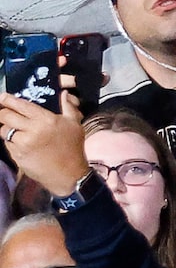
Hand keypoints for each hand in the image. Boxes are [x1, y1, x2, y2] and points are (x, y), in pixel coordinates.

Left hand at [0, 76, 87, 195]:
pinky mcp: (16, 155)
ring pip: (3, 130)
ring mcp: (22, 144)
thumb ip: (69, 107)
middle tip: (2, 110)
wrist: (68, 174)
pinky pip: (7, 143)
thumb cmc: (73, 148)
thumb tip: (64, 93)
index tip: (3, 96)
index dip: (8, 100)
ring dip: (5, 127)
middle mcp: (32, 130)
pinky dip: (9, 140)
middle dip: (2, 112)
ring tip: (11, 126)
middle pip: (6, 116)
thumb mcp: (75, 125)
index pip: (21, 106)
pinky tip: (17, 140)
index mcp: (46, 120)